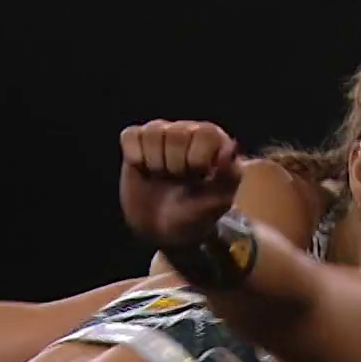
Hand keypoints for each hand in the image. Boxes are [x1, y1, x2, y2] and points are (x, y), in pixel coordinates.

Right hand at [119, 120, 240, 246]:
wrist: (163, 231)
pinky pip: (130, 136)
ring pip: (152, 132)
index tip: (198, 179)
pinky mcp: (137, 141)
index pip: (205, 133)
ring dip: (155, 162)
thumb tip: (229, 147)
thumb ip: (229, 176)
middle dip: (175, 165)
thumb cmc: (195, 214)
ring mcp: (161, 133)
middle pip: (176, 132)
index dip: (197, 160)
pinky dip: (134, 156)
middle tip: (177, 180)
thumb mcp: (218, 202)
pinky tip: (144, 169)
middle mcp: (188, 130)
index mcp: (214, 141)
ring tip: (162, 176)